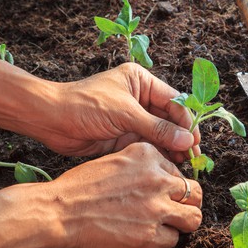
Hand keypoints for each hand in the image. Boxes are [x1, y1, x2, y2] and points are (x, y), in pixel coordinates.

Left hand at [42, 63, 199, 160]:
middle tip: (194, 157)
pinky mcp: (124, 136)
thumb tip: (187, 140)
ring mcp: (132, 119)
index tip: (196, 142)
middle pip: (169, 120)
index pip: (174, 102)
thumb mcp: (125, 114)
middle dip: (182, 137)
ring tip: (184, 165)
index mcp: (141, 82)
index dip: (187, 122)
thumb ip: (157, 128)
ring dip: (172, 148)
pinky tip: (168, 165)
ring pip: (160, 135)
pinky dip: (158, 155)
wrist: (51, 120)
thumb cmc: (85, 105)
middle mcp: (140, 99)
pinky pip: (147, 145)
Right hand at [49, 142, 202, 247]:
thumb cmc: (80, 186)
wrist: (58, 210)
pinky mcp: (149, 234)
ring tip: (171, 225)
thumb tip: (160, 177)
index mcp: (148, 155)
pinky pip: (173, 240)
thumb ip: (142, 165)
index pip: (179, 170)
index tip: (165, 192)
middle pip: (195, 192)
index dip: (173, 184)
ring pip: (193, 218)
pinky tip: (149, 236)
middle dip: (189, 202)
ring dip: (183, 222)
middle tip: (179, 208)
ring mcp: (156, 207)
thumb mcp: (115, 160)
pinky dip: (163, 240)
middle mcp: (157, 179)